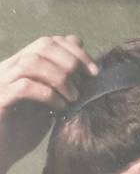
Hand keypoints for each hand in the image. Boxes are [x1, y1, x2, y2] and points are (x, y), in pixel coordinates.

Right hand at [0, 35, 96, 173]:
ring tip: (74, 96)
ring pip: (33, 62)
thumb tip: (85, 67)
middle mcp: (8, 68)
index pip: (49, 42)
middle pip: (43, 45)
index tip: (94, 71)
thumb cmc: (21, 132)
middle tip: (86, 81)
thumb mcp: (47, 104)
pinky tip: (60, 107)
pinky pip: (24, 87)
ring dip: (60, 77)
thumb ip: (61, 85)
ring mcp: (1, 82)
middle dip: (71, 60)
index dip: (75, 50)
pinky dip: (48, 94)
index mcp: (20, 66)